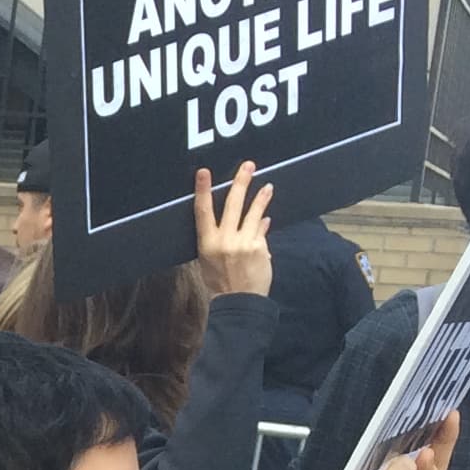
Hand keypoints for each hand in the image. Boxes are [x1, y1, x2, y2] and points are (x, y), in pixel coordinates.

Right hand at [192, 162, 273, 298]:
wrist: (238, 303)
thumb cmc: (220, 283)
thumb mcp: (210, 261)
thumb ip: (221, 240)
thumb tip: (237, 223)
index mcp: (207, 243)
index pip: (202, 211)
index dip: (202, 190)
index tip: (203, 173)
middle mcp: (224, 240)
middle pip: (232, 204)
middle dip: (240, 183)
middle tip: (248, 166)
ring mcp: (243, 243)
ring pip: (253, 213)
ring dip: (260, 198)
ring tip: (267, 187)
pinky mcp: (258, 248)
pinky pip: (261, 231)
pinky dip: (263, 224)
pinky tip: (266, 218)